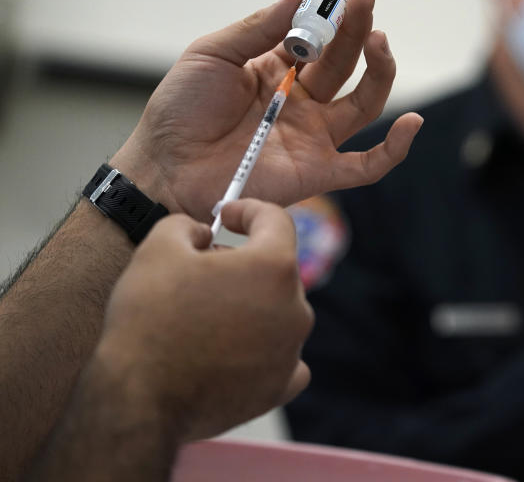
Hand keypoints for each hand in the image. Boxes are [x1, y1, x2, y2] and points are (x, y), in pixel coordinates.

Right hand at [93, 198, 312, 441]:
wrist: (139, 401)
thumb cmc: (149, 321)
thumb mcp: (158, 249)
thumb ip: (187, 226)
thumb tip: (203, 234)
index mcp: (273, 267)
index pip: (276, 221)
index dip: (249, 211)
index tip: (227, 216)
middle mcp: (294, 308)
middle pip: (276, 269)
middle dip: (243, 262)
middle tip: (203, 269)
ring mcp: (291, 350)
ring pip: (277, 312)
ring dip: (250, 305)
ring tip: (206, 314)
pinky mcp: (280, 386)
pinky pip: (283, 355)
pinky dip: (263, 348)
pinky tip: (233, 349)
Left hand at [111, 0, 422, 220]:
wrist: (163, 166)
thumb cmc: (180, 109)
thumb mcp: (213, 54)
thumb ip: (259, 27)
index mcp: (280, 68)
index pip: (323, 35)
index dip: (342, 10)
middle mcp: (305, 100)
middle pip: (347, 61)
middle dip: (359, 26)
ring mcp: (315, 135)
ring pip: (366, 102)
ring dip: (380, 69)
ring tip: (378, 37)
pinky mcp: (318, 171)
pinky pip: (367, 166)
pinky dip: (395, 148)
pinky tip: (413, 123)